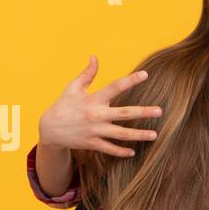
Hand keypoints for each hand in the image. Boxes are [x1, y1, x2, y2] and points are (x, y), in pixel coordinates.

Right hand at [37, 56, 161, 156]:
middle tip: (159, 111)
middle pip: (124, 113)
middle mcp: (96, 115)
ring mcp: (95, 131)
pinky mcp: (92, 143)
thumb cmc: (63, 105)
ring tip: (155, 135)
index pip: (114, 87)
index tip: (145, 75)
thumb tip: (95, 57)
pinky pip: (109, 149)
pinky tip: (133, 151)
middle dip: (143, 112)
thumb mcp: (73, 88)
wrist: (49, 129)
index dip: (130, 80)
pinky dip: (121, 152)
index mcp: (93, 99)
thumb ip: (86, 74)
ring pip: (121, 134)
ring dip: (139, 135)